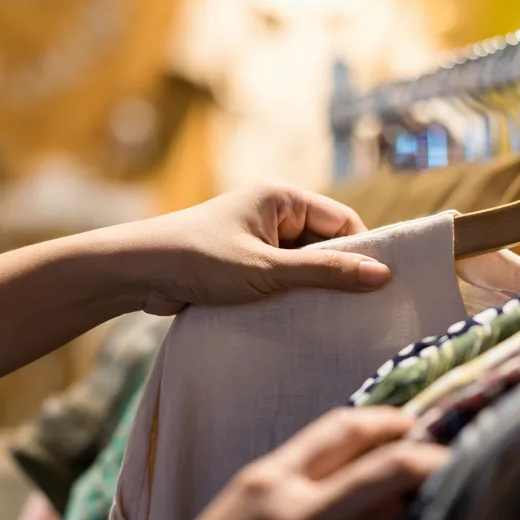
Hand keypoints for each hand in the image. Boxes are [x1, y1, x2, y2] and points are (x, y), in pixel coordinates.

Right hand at [115, 408, 448, 519]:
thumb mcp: (244, 504)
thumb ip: (296, 477)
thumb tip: (364, 460)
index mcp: (270, 479)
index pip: (342, 429)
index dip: (387, 420)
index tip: (410, 423)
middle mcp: (297, 515)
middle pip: (389, 469)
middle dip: (431, 459)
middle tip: (453, 460)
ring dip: (427, 514)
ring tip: (443, 509)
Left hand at [122, 183, 391, 314]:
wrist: (136, 273)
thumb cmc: (199, 261)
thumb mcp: (268, 270)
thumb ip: (325, 273)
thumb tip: (383, 274)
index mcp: (283, 197)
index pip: (343, 222)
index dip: (362, 253)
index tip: (379, 289)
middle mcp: (274, 212)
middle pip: (326, 245)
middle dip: (337, 275)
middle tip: (358, 311)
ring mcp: (258, 238)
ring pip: (304, 266)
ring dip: (310, 291)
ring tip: (328, 320)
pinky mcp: (244, 263)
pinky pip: (282, 279)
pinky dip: (289, 297)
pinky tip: (299, 322)